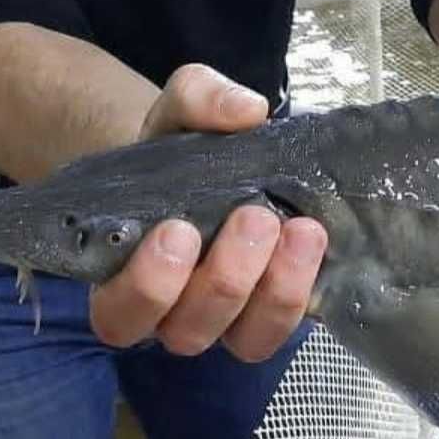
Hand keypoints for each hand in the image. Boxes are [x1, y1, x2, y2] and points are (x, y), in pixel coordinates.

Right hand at [89, 64, 327, 360]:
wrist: (222, 159)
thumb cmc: (182, 145)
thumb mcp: (181, 108)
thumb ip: (200, 98)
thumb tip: (247, 110)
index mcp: (124, 276)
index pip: (121, 314)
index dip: (149, 286)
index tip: (178, 229)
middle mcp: (174, 311)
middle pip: (189, 330)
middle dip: (225, 278)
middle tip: (254, 216)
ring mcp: (230, 318)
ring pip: (246, 340)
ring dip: (276, 291)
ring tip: (301, 231)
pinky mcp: (277, 310)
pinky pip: (290, 323)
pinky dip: (307, 288)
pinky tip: (317, 241)